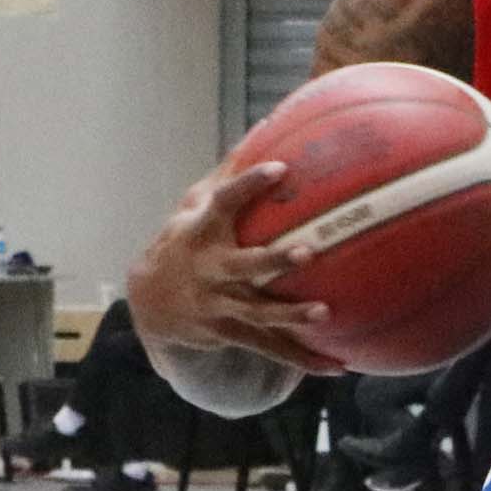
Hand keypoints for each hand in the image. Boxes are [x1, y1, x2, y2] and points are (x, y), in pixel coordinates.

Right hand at [126, 158, 341, 374]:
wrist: (151, 303)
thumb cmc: (186, 240)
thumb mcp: (196, 205)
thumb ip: (231, 172)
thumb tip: (269, 123)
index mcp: (202, 231)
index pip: (224, 201)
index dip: (249, 184)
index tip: (279, 169)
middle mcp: (209, 268)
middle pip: (243, 265)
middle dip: (272, 260)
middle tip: (307, 252)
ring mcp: (218, 304)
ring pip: (257, 312)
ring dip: (290, 316)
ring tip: (326, 313)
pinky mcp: (229, 332)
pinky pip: (270, 350)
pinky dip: (303, 361)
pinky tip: (339, 367)